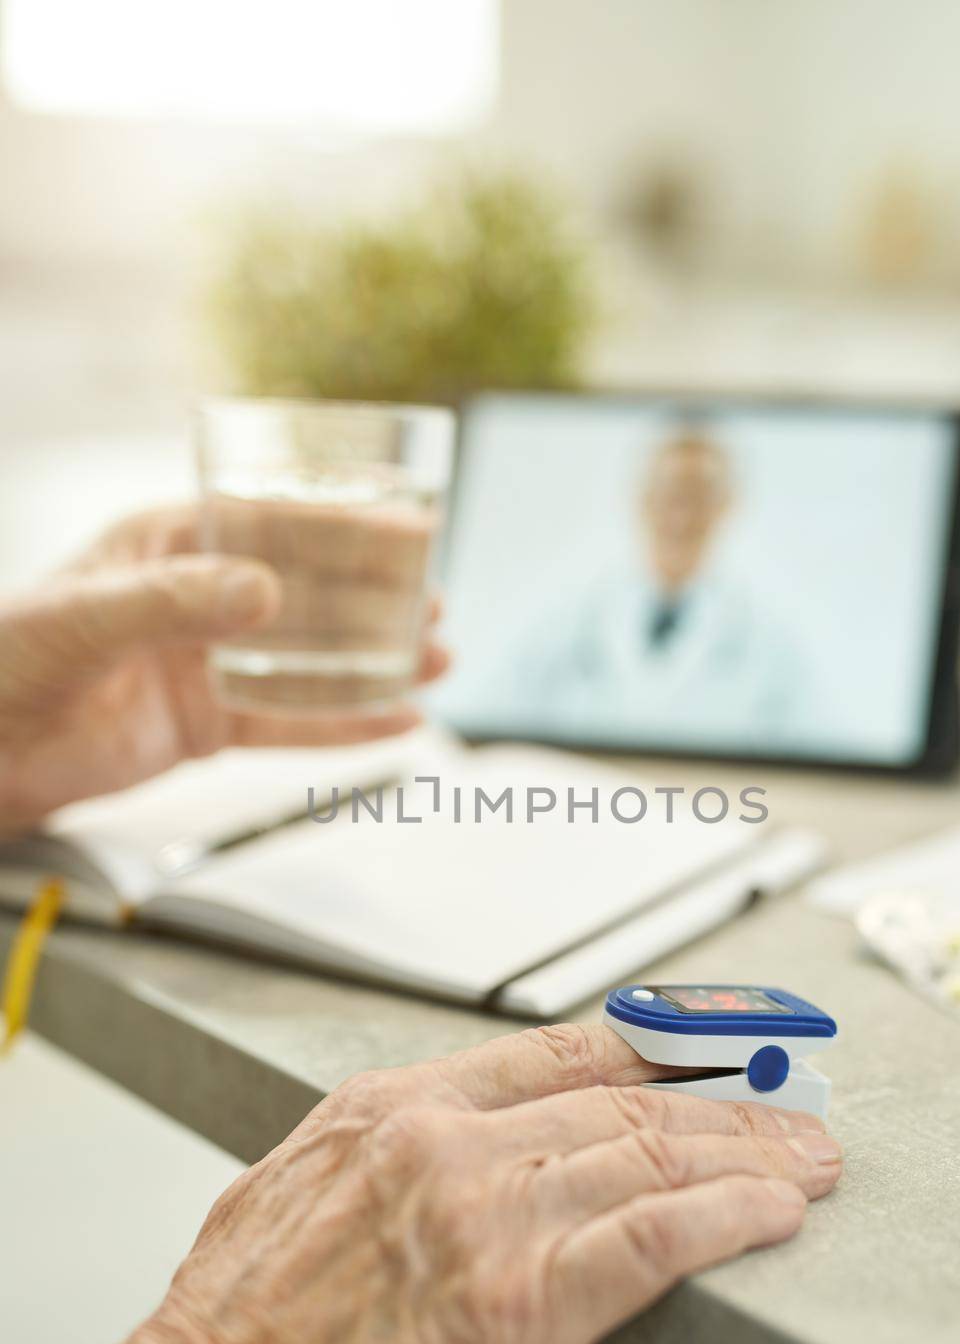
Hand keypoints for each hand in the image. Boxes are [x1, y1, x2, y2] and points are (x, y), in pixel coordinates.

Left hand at [0, 505, 447, 832]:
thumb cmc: (5, 662)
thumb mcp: (84, 618)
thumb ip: (174, 604)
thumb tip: (270, 593)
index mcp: (168, 544)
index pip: (272, 523)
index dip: (345, 525)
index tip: (409, 529)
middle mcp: (198, 598)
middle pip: (307, 590)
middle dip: (376, 596)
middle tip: (437, 601)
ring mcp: (208, 663)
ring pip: (309, 659)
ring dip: (375, 660)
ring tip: (439, 660)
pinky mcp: (207, 725)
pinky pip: (288, 725)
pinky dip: (344, 725)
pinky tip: (397, 721)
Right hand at [108, 1024, 841, 1343]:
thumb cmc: (235, 1338)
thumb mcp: (292, 1192)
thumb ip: (382, 1158)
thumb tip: (446, 1152)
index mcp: (392, 1109)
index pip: (557, 1051)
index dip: (651, 1048)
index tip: (706, 1051)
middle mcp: (449, 1144)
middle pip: (625, 1101)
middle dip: (724, 1105)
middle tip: (787, 1110)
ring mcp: (491, 1216)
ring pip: (654, 1156)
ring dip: (749, 1156)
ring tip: (806, 1160)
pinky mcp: (524, 1301)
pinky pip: (658, 1237)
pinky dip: (728, 1217)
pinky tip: (773, 1213)